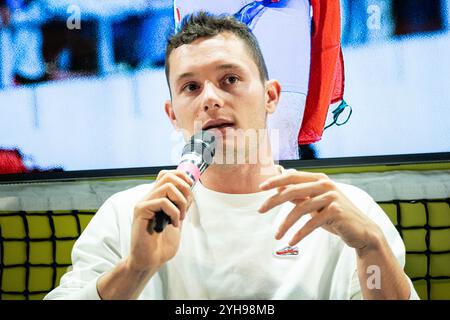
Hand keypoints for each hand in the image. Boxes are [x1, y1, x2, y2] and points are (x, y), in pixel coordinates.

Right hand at [127, 170, 193, 273]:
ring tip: (181, 217)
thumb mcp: (177, 220)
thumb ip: (181, 205)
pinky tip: (174, 224)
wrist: (150, 260)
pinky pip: (162, 202)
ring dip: (180, 201)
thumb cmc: (162, 243)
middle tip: (186, 205)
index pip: (166, 174)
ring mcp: (143, 203)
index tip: (190, 188)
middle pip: (167, 176)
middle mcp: (148, 197)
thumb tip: (190, 190)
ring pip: (167, 187)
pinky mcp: (140, 211)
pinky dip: (174, 212)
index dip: (181, 176)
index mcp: (156, 198)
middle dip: (184, 188)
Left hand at [258, 170, 381, 250]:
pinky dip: (299, 233)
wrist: (360, 231)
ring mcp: (332, 197)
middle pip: (293, 190)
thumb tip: (277, 187)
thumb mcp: (314, 203)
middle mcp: (325, 184)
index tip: (260, 188)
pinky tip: (291, 241)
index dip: (275, 181)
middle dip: (274, 201)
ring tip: (277, 235)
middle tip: (260, 210)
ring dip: (285, 224)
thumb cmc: (334, 216)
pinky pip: (312, 223)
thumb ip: (299, 194)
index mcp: (319, 179)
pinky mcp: (336, 211)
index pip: (293, 176)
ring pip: (301, 209)